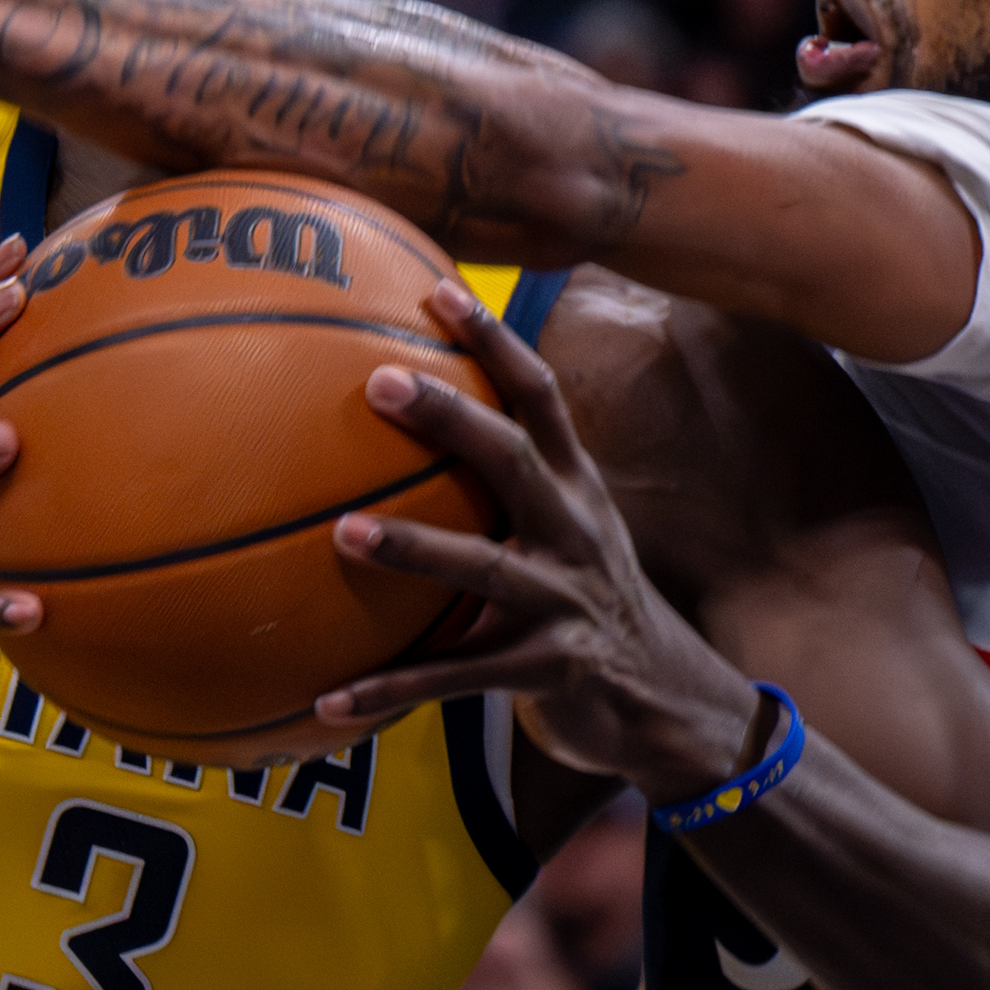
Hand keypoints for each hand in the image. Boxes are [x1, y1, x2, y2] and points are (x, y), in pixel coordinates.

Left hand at [316, 284, 765, 803]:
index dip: (495, 340)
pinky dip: (390, 688)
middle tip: (380, 381)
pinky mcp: (545, 670)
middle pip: (513, 459)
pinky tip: (325, 700)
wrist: (664, 700)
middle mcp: (573, 533)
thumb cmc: (585, 598)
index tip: (439, 289)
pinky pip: (455, 679)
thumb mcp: (567, 528)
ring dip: (414, 549)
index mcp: (574, 488)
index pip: (539, 396)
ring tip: (344, 532)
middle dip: (450, 416)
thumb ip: (509, 481)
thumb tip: (418, 418)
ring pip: (484, 569)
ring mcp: (562, 602)